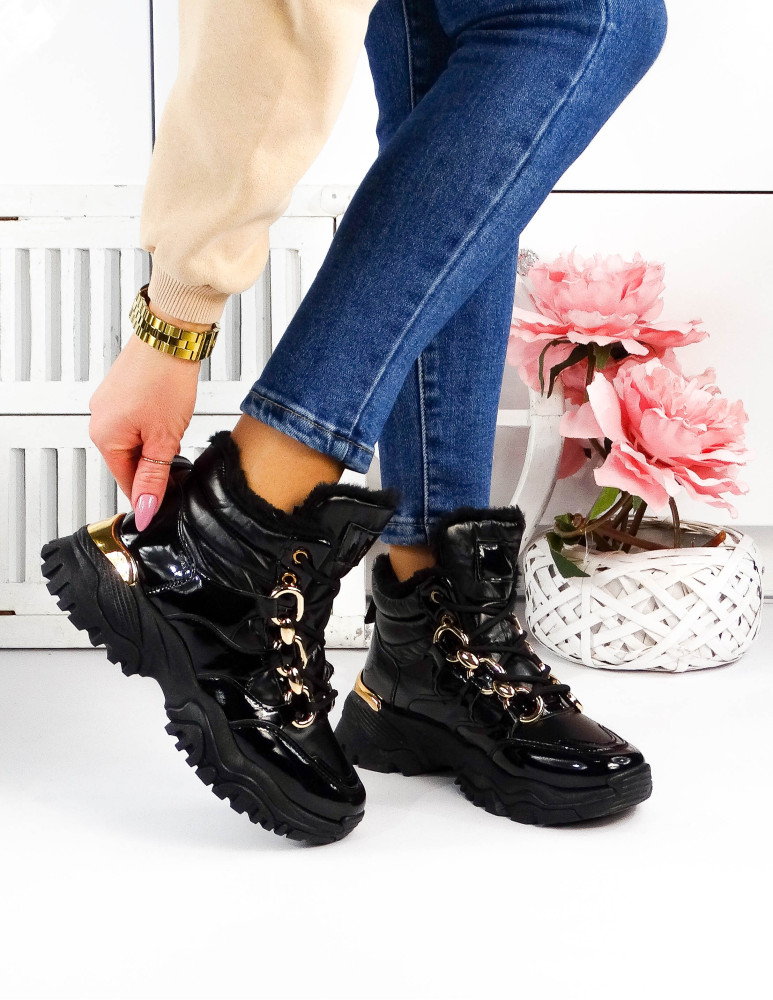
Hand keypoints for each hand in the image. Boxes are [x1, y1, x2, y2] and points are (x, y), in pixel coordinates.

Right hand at [89, 333, 199, 528]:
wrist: (171, 338)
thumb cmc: (165, 380)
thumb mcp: (164, 439)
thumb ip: (154, 477)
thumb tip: (145, 508)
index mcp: (104, 437)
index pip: (126, 481)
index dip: (151, 491)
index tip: (169, 496)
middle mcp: (99, 421)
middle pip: (129, 461)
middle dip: (155, 462)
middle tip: (177, 448)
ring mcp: (107, 405)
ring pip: (133, 441)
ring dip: (154, 443)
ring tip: (173, 425)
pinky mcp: (118, 393)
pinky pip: (134, 422)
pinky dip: (151, 426)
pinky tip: (167, 415)